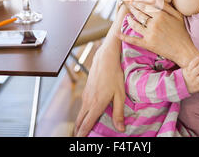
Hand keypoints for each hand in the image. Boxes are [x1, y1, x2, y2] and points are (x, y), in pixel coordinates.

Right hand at [74, 5, 128, 136]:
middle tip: (78, 138)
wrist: (105, 58)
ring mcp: (86, 95)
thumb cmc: (115, 75)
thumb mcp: (120, 95)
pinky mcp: (86, 90)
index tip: (80, 140)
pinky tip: (87, 115)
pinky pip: (83, 105)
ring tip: (81, 130)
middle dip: (78, 131)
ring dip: (80, 122)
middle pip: (80, 120)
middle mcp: (88, 101)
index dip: (83, 134)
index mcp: (96, 104)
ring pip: (80, 113)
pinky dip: (83, 113)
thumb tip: (120, 128)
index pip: (87, 123)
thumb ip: (119, 113)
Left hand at [117, 0, 198, 67]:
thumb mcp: (177, 16)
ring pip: (135, 24)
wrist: (185, 50)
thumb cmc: (183, 32)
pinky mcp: (148, 44)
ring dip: (129, 19)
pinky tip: (117, 33)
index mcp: (161, 15)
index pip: (145, 6)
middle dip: (131, 8)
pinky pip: (133, 39)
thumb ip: (166, 6)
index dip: (137, 2)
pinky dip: (124, 36)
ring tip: (127, 17)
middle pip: (138, 13)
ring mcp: (150, 34)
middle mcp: (154, 23)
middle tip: (127, 4)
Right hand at [183, 56, 198, 93]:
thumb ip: (192, 65)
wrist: (181, 87)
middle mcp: (191, 75)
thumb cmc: (186, 76)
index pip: (192, 63)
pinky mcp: (197, 87)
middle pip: (198, 69)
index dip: (197, 59)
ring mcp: (194, 81)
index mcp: (188, 70)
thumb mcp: (186, 70)